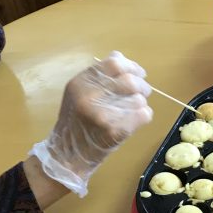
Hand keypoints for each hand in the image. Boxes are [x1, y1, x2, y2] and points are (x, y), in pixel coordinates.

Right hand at [30, 51, 152, 195]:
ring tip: (134, 111)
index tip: (139, 74)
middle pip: (130, 80)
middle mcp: (89, 96)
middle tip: (143, 93)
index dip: (131, 67)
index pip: (114, 63)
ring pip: (138, 99)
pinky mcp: (114, 131)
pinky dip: (144, 116)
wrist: (67, 156)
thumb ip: (98, 76)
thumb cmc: (76, 123)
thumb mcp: (79, 93)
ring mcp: (101, 114)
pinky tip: (136, 121)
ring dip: (141, 104)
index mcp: (80, 83)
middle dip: (142, 86)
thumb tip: (120, 56)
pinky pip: (143, 115)